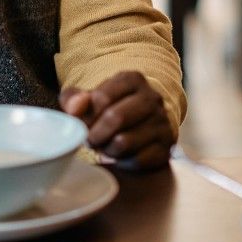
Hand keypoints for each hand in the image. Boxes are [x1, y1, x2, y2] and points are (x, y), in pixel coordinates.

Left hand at [59, 71, 173, 169]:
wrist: (144, 124)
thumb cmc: (110, 109)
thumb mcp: (89, 99)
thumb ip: (74, 98)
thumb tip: (74, 108)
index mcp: (133, 79)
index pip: (101, 97)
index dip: (86, 116)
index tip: (82, 125)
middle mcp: (152, 98)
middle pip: (115, 118)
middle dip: (96, 134)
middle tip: (90, 140)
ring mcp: (162, 122)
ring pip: (124, 142)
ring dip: (108, 150)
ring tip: (105, 147)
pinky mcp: (167, 147)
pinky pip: (137, 160)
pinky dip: (123, 162)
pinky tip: (120, 156)